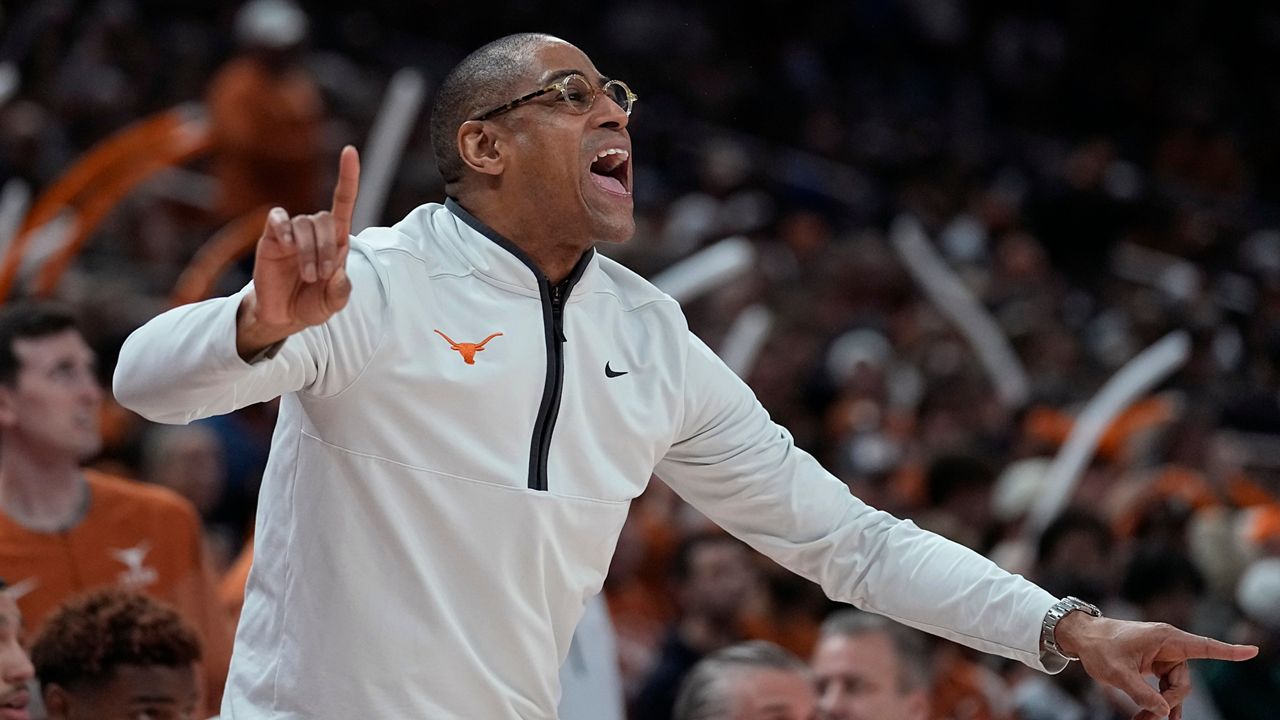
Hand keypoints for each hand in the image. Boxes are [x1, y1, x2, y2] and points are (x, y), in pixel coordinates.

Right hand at [237, 146, 360, 357]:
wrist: (282, 316)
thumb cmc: (311, 304)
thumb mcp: (332, 304)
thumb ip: (340, 292)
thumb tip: (338, 274)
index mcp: (336, 240)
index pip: (343, 202)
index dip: (348, 177)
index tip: (349, 151)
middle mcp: (315, 231)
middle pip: (325, 219)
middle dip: (328, 248)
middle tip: (321, 275)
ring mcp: (292, 233)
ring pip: (304, 224)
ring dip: (308, 251)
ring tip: (307, 276)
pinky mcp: (271, 238)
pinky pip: (278, 219)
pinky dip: (284, 229)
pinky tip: (285, 246)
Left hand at [1056, 613, 1257, 719]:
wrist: (1081, 637)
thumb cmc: (1098, 647)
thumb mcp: (1117, 673)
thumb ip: (1142, 693)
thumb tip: (1164, 711)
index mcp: (1165, 638)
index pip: (1204, 646)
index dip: (1229, 651)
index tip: (1252, 651)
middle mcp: (1168, 645)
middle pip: (1183, 681)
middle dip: (1169, 702)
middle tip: (1148, 717)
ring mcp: (1161, 656)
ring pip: (1174, 688)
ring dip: (1162, 706)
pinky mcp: (1154, 665)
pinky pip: (1163, 688)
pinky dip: (1157, 702)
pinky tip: (1150, 718)